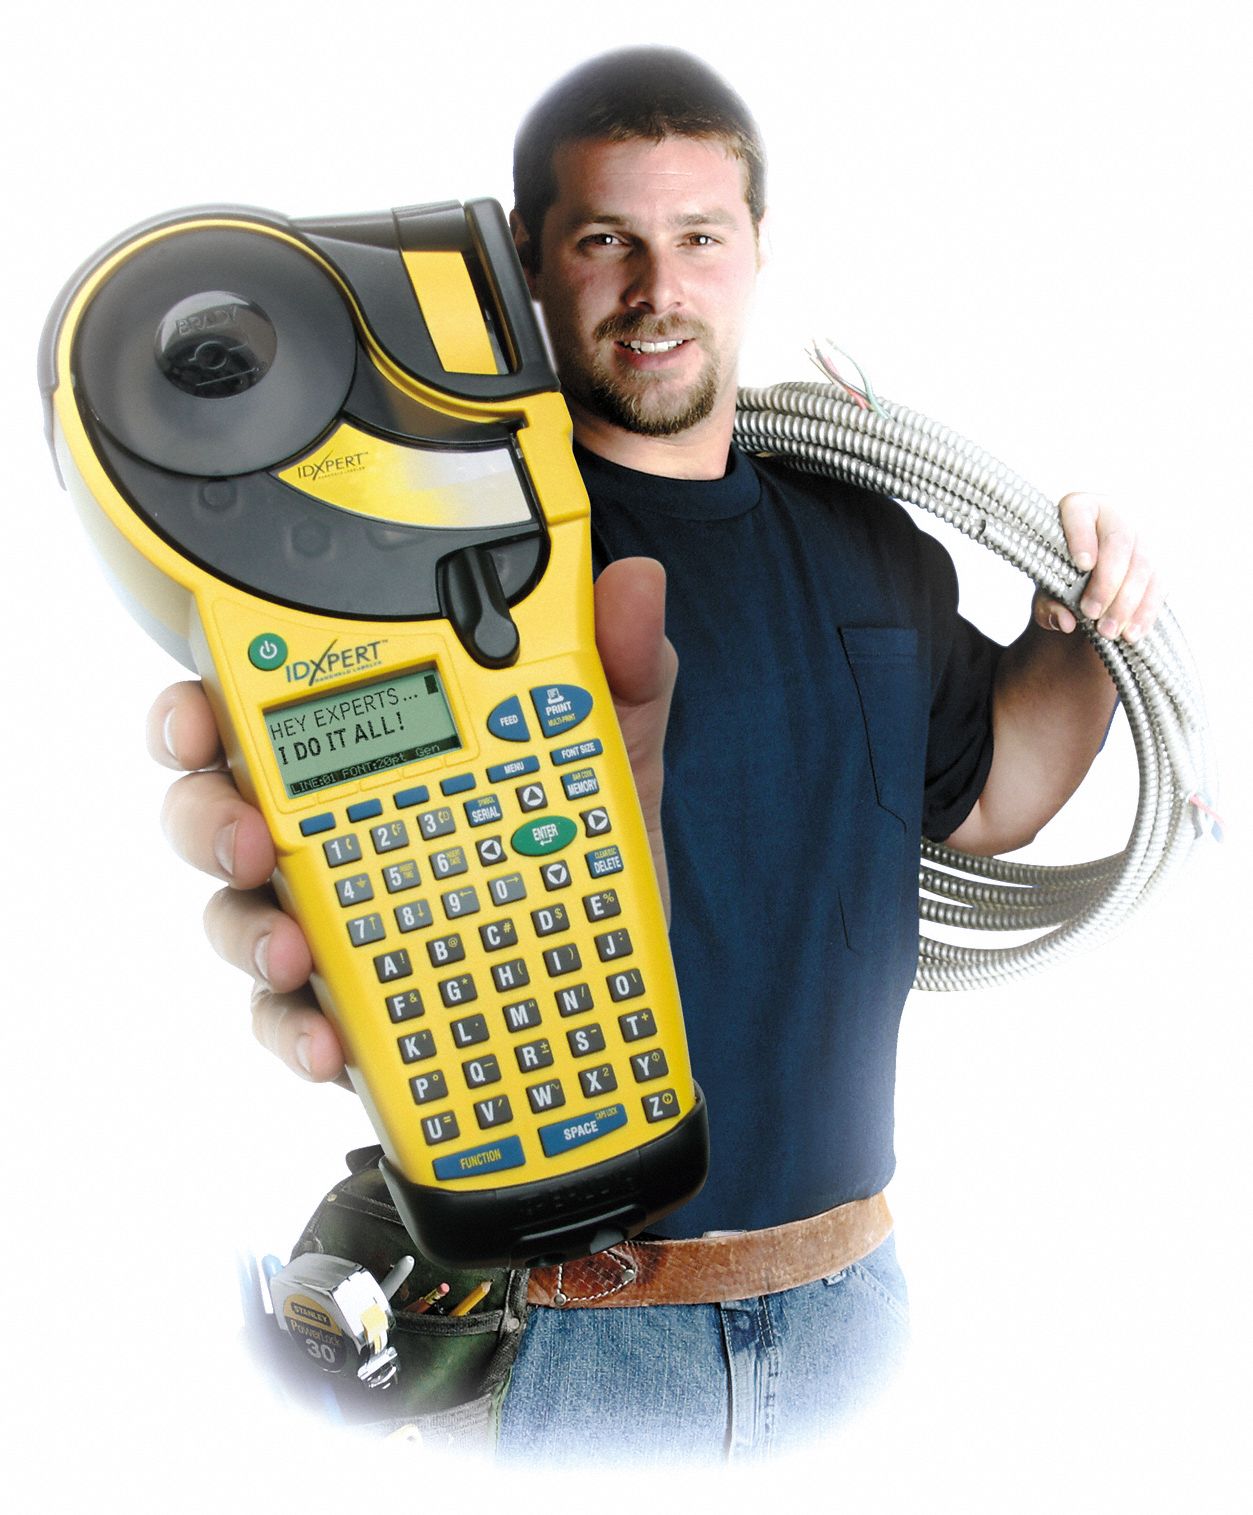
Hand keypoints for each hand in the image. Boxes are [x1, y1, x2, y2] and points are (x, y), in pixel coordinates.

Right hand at [148, 556, 676, 1084]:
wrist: (616, 975)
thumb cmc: (583, 844)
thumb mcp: (613, 748)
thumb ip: (620, 668)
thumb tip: (637, 584)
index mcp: (374, 748)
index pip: (261, 707)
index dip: (201, 704)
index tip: (199, 715)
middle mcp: (327, 830)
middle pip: (212, 808)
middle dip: (203, 818)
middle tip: (243, 839)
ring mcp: (329, 922)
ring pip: (235, 917)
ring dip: (247, 933)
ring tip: (292, 955)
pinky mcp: (348, 1006)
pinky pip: (288, 1021)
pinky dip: (297, 1033)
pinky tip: (332, 1042)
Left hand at [1032, 491, 1162, 643]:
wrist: (1082, 579)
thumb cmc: (1058, 575)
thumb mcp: (1044, 590)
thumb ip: (1047, 604)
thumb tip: (1065, 621)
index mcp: (1080, 508)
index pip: (1080, 514)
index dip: (1082, 538)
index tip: (1082, 565)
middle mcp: (1114, 516)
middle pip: (1118, 542)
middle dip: (1107, 581)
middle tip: (1091, 614)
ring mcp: (1140, 536)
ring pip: (1143, 564)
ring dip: (1127, 602)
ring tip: (1108, 632)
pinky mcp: (1157, 562)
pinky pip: (1158, 585)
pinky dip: (1145, 611)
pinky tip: (1132, 633)